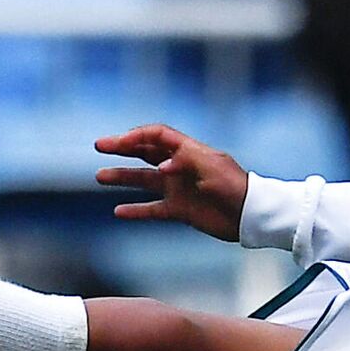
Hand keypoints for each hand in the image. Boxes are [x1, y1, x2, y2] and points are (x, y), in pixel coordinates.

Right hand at [94, 124, 246, 241]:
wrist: (249, 215)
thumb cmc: (233, 185)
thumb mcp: (211, 167)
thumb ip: (184, 161)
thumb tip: (159, 167)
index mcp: (188, 151)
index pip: (157, 136)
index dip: (136, 136)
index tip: (119, 143)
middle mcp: (179, 167)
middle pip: (145, 153)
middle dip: (122, 148)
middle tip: (100, 146)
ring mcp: (178, 188)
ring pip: (144, 180)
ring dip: (122, 177)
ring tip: (100, 176)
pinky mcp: (180, 210)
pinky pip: (152, 209)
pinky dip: (136, 210)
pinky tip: (118, 211)